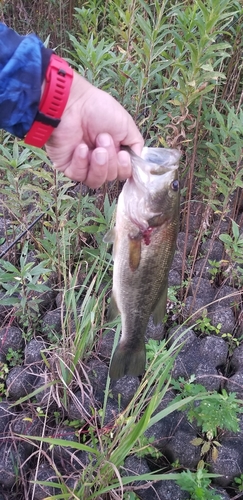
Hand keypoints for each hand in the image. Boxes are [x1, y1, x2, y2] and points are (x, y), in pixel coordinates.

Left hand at [45, 72, 143, 187]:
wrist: (72, 104)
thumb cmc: (98, 109)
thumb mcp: (126, 125)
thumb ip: (136, 145)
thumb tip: (137, 161)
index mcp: (114, 151)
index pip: (123, 172)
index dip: (125, 168)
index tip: (124, 154)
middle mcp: (99, 160)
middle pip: (111, 177)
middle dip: (111, 160)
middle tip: (103, 138)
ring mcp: (83, 164)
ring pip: (96, 181)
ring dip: (99, 165)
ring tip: (96, 147)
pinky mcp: (67, 166)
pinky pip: (79, 176)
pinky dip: (82, 162)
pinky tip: (81, 147)